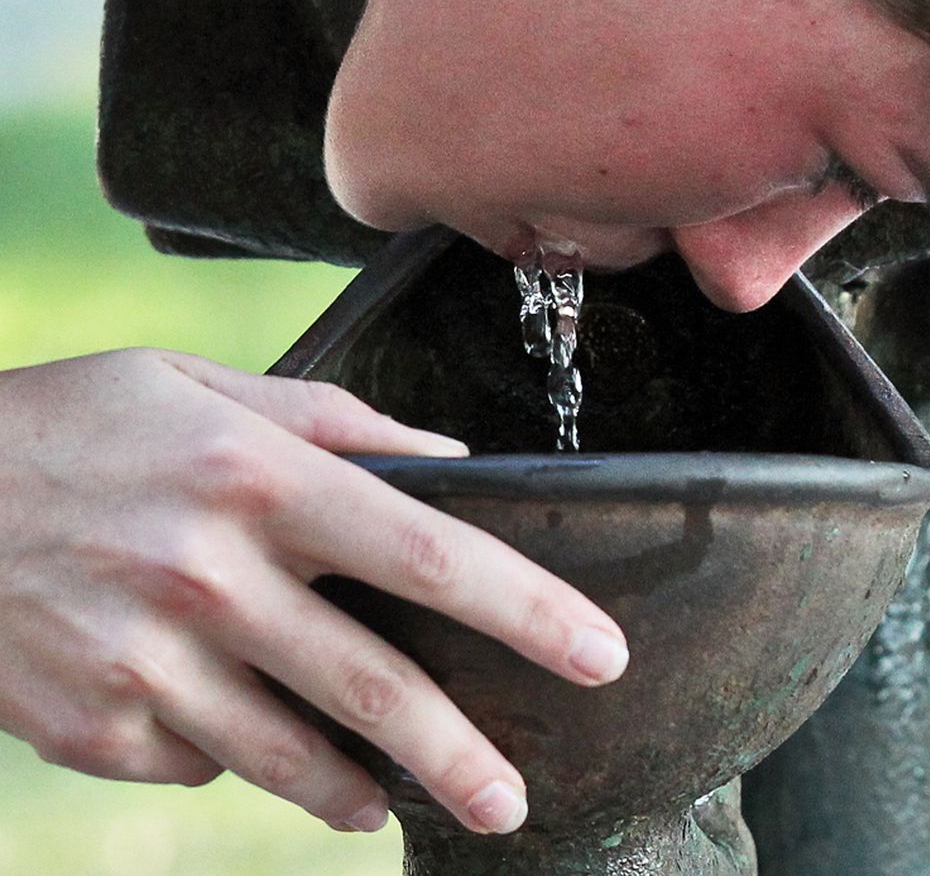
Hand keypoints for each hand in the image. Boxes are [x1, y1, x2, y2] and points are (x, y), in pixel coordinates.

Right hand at [0, 348, 627, 833]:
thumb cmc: (78, 422)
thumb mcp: (202, 387)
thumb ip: (333, 421)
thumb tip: (443, 463)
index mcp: (257, 478)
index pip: (429, 553)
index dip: (527, 608)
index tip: (595, 650)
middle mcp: (210, 575)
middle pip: (376, 685)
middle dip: (463, 752)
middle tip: (515, 795)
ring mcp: (146, 662)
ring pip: (292, 755)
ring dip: (363, 784)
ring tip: (402, 796)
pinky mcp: (91, 727)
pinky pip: (199, 761)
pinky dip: (240, 755)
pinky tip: (248, 734)